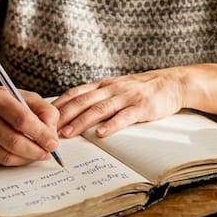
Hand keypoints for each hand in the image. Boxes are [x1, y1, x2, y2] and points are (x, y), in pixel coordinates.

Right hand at [0, 86, 60, 165]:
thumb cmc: (3, 101)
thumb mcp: (25, 96)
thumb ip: (44, 111)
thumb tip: (52, 134)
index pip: (22, 119)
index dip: (41, 134)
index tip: (53, 143)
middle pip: (14, 141)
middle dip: (36, 151)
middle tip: (48, 153)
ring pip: (7, 156)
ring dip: (28, 159)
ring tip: (38, 154)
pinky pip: (0, 161)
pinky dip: (17, 161)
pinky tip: (24, 155)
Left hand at [53, 69, 185, 138]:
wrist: (172, 83)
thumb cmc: (142, 89)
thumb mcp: (116, 87)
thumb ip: (98, 97)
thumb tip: (73, 110)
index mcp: (103, 85)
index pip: (76, 93)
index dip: (59, 105)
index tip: (44, 117)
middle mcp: (112, 89)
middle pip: (82, 101)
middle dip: (63, 116)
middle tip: (48, 129)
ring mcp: (126, 97)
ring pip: (99, 109)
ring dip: (81, 122)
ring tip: (67, 133)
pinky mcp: (141, 107)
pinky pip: (124, 117)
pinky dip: (112, 125)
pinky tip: (101, 134)